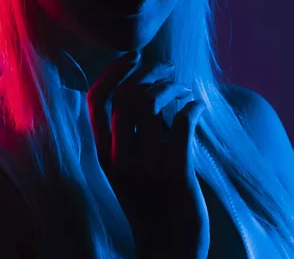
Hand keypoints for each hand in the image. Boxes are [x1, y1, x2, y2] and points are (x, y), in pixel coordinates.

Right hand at [86, 50, 209, 258]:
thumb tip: (140, 88)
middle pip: (126, 94)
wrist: (168, 246)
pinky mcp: (177, 170)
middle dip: (149, 71)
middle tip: (167, 68)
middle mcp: (120, 157)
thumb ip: (125, 134)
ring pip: (153, 102)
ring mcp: (148, 164)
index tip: (134, 55)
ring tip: (183, 89)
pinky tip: (197, 106)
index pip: (96, 100)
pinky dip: (193, 106)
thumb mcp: (124, 169)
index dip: (113, 70)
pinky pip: (183, 121)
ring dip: (173, 86)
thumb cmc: (149, 201)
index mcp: (104, 154)